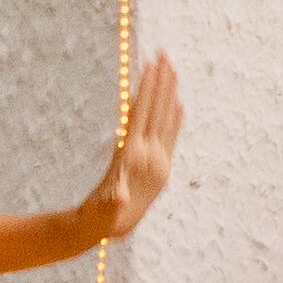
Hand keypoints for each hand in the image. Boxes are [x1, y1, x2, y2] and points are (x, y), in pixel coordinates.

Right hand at [90, 53, 183, 242]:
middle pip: (159, 111)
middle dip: (162, 82)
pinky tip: (180, 104)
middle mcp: (153, 155)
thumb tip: (119, 196)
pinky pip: (170, 135)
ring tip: (173, 69)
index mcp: (136, 157)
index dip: (148, 89)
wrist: (114, 229)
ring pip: (167, 119)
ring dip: (170, 93)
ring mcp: (159, 159)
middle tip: (165, 53)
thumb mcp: (104, 208)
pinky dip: (175, 118)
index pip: (144, 114)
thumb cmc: (102, 216)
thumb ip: (113, 200)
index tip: (151, 64)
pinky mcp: (160, 165)